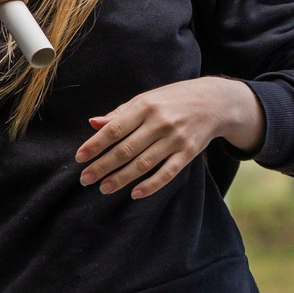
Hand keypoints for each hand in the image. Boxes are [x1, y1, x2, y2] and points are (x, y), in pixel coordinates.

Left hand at [75, 77, 263, 198]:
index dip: (96, 144)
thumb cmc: (172, 100)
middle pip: (126, 149)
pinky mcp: (189, 152)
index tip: (80, 157)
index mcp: (145, 106)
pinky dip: (151, 184)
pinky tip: (135, 193)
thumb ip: (120, 114)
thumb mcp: (146, 99)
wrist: (214, 101)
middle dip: (103, 166)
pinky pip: (168, 172)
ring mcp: (175, 138)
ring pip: (144, 163)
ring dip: (122, 178)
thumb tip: (93, 123)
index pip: (115, 128)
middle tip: (85, 179)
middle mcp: (160, 122)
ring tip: (104, 188)